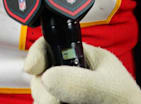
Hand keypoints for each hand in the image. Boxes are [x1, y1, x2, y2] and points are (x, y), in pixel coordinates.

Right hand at [23, 38, 140, 103]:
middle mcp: (72, 73)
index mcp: (85, 57)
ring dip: (47, 102)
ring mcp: (66, 93)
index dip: (38, 52)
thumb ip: (81, 82)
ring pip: (42, 94)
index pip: (53, 43)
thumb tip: (48, 77)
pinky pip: (47, 103)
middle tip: (55, 103)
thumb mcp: (108, 89)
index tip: (32, 68)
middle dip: (43, 88)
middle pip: (41, 73)